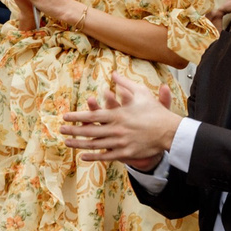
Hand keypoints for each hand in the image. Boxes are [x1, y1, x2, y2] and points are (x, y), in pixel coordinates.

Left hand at [58, 75, 180, 169]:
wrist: (169, 131)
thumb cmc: (155, 112)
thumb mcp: (141, 93)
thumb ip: (125, 83)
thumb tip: (114, 73)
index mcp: (118, 114)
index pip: (92, 115)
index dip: (77, 116)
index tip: (65, 117)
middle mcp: (116, 129)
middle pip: (90, 130)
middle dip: (73, 130)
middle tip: (60, 130)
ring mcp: (120, 142)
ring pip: (95, 144)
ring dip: (79, 144)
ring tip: (67, 143)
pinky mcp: (126, 153)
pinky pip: (106, 156)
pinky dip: (93, 156)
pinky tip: (83, 156)